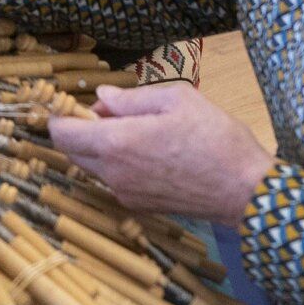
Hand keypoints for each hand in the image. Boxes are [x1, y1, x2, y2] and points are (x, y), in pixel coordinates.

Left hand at [48, 83, 276, 222]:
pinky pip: (113, 180)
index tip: (70, 102)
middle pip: (71, 151)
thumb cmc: (214, 137)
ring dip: (98, 147)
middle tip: (107, 111)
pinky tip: (147, 151)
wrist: (244, 189)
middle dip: (78, 129)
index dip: (59, 115)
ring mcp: (125, 194)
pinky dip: (117, 163)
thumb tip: (102, 98)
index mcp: (116, 144)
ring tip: (133, 128)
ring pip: (92, 167)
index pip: (62, 133)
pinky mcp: (139, 206)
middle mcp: (113, 174)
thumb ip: (131, 98)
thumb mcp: (176, 99)